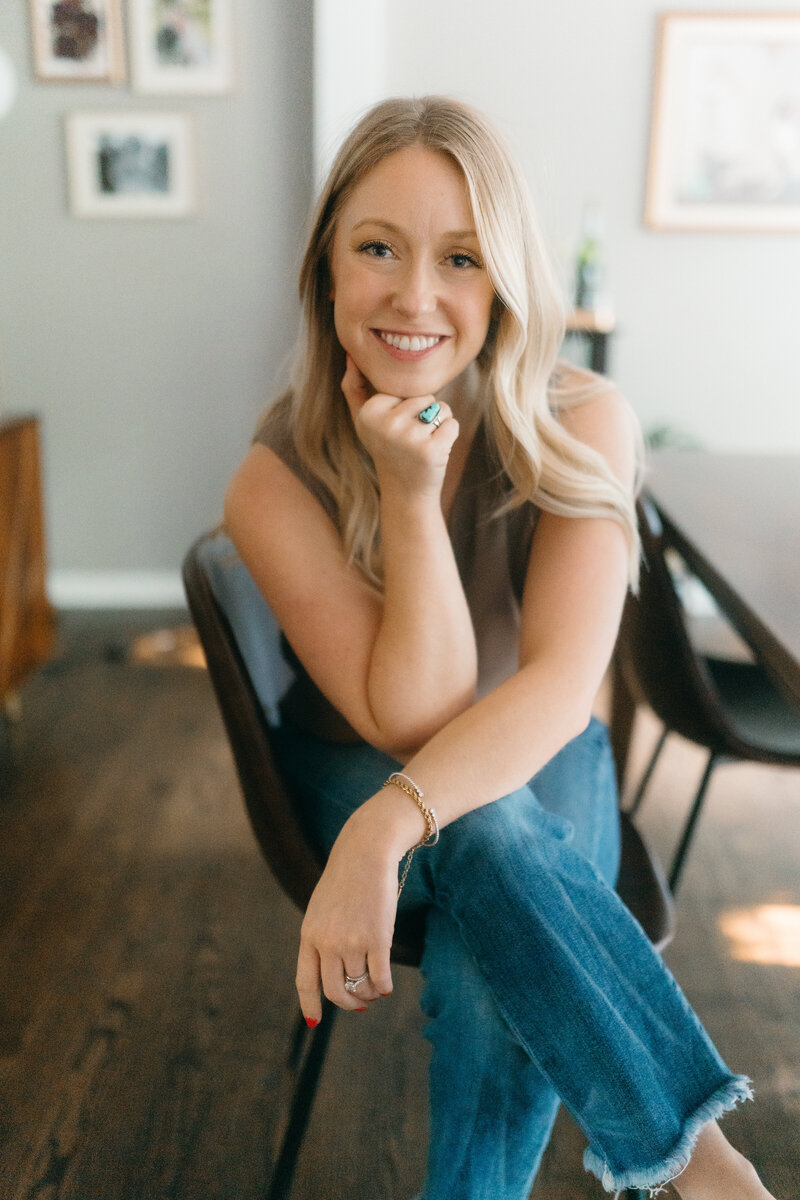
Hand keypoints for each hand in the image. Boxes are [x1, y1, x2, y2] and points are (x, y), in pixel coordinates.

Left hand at [295, 801, 403, 1024]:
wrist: (366, 853)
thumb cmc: (346, 880)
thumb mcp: (322, 908)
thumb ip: (321, 938)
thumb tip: (333, 973)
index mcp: (309, 934)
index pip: (305, 981)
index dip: (310, 1005)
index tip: (314, 1022)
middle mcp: (327, 942)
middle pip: (335, 991)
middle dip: (349, 1003)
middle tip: (360, 1004)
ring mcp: (352, 942)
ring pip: (360, 986)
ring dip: (370, 993)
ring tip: (376, 988)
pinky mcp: (377, 938)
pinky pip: (380, 978)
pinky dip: (384, 987)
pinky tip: (386, 985)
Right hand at [340, 353, 458, 497]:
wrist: (405, 492)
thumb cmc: (387, 449)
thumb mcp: (364, 420)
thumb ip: (354, 387)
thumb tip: (351, 355)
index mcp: (369, 411)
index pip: (406, 387)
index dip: (407, 406)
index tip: (394, 429)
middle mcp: (386, 423)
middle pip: (425, 395)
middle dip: (425, 414)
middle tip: (410, 440)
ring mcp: (408, 438)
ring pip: (441, 408)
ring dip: (438, 425)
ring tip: (421, 445)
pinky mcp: (430, 450)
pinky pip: (452, 424)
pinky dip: (449, 436)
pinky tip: (434, 452)